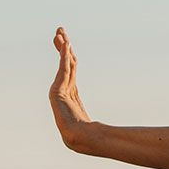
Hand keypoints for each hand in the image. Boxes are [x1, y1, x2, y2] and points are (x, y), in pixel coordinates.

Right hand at [50, 26, 95, 151]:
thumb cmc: (87, 131)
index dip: (67, 52)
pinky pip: (63, 69)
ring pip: (63, 62)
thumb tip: (112, 119)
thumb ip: (98, 111)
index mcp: (70, 91)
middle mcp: (62, 88)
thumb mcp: (92, 115)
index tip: (65, 39)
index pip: (69, 66)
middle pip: (64, 61)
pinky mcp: (57, 91)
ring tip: (60, 33)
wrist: (80, 138)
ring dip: (62, 47)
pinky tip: (66, 45)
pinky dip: (64, 57)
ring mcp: (58, 89)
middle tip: (59, 29)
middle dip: (62, 45)